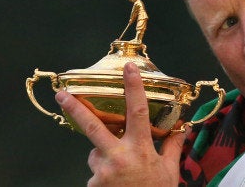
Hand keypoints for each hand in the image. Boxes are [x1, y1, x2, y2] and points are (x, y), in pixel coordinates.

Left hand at [55, 62, 186, 185]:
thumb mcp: (170, 171)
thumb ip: (173, 147)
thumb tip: (183, 129)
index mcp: (140, 149)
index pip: (138, 112)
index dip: (133, 88)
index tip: (128, 69)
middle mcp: (118, 157)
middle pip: (93, 126)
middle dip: (76, 108)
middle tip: (61, 94)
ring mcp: (102, 172)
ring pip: (96, 152)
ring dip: (104, 155)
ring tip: (123, 172)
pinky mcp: (93, 185)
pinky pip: (96, 172)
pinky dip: (103, 174)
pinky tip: (116, 184)